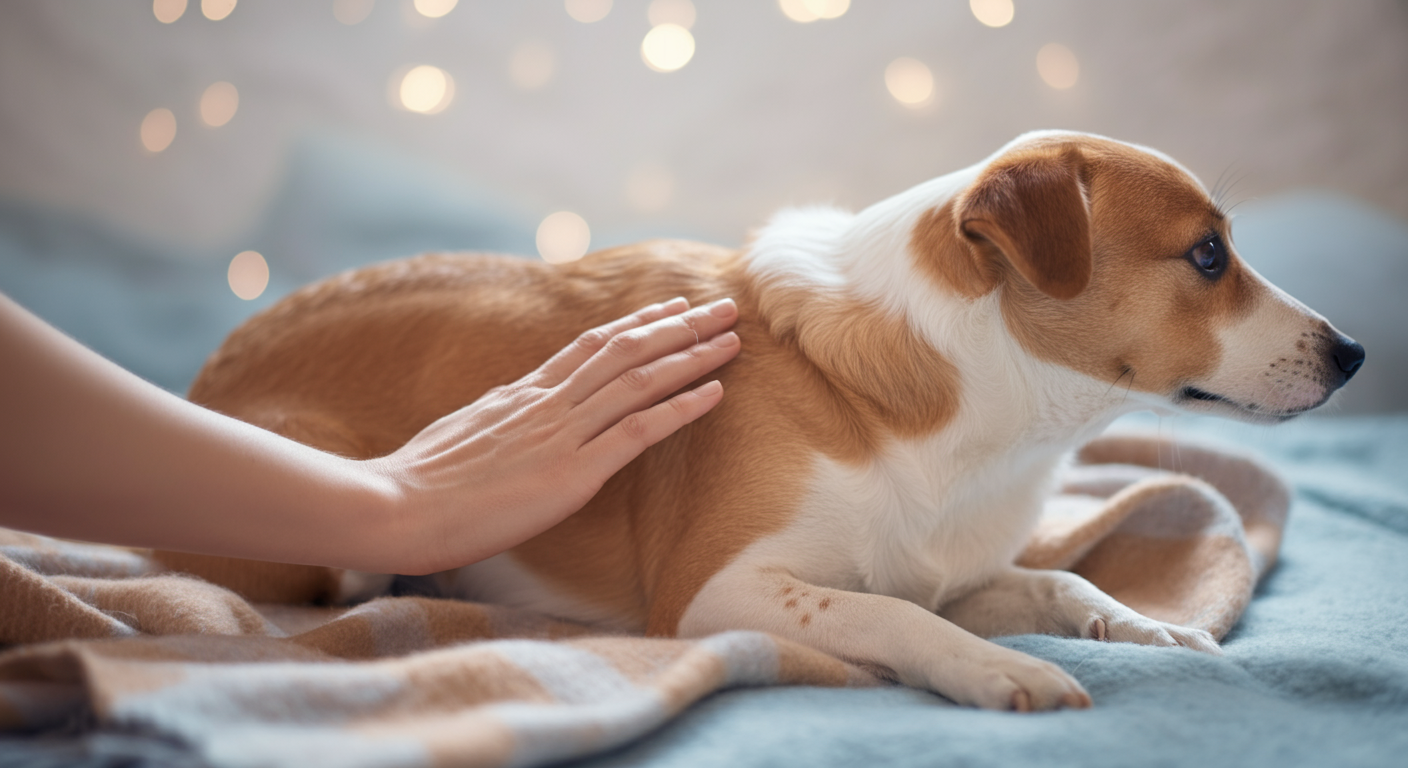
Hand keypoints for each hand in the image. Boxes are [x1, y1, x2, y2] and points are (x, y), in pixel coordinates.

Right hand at [366, 297, 740, 574]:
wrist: (395, 507)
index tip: (671, 306)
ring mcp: (561, 434)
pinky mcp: (571, 474)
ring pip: (640, 379)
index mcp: (521, 393)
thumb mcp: (462, 434)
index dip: (638, 324)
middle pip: (626, 350)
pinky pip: (637, 431)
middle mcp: (547, 403)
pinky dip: (681, 407)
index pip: (591, 345)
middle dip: (679, 325)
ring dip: (691, 355)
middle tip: (723, 306)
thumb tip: (511, 406)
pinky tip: (714, 392)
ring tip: (731, 337)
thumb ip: (496, 416)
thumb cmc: (418, 483)